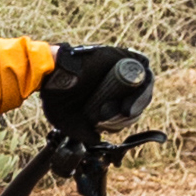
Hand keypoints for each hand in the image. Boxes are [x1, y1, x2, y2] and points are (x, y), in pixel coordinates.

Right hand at [39, 44, 153, 133]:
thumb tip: (97, 140)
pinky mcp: (122, 55)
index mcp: (104, 94)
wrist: (52, 73)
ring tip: (127, 111)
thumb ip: (82, 133)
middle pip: (139, 96)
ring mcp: (119, 67)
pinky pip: (143, 66)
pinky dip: (144, 82)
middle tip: (122, 117)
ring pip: (144, 83)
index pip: (127, 107)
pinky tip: (133, 97)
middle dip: (135, 111)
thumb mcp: (68, 121)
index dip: (126, 119)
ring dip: (141, 99)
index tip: (113, 125)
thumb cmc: (56, 96)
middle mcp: (114, 80)